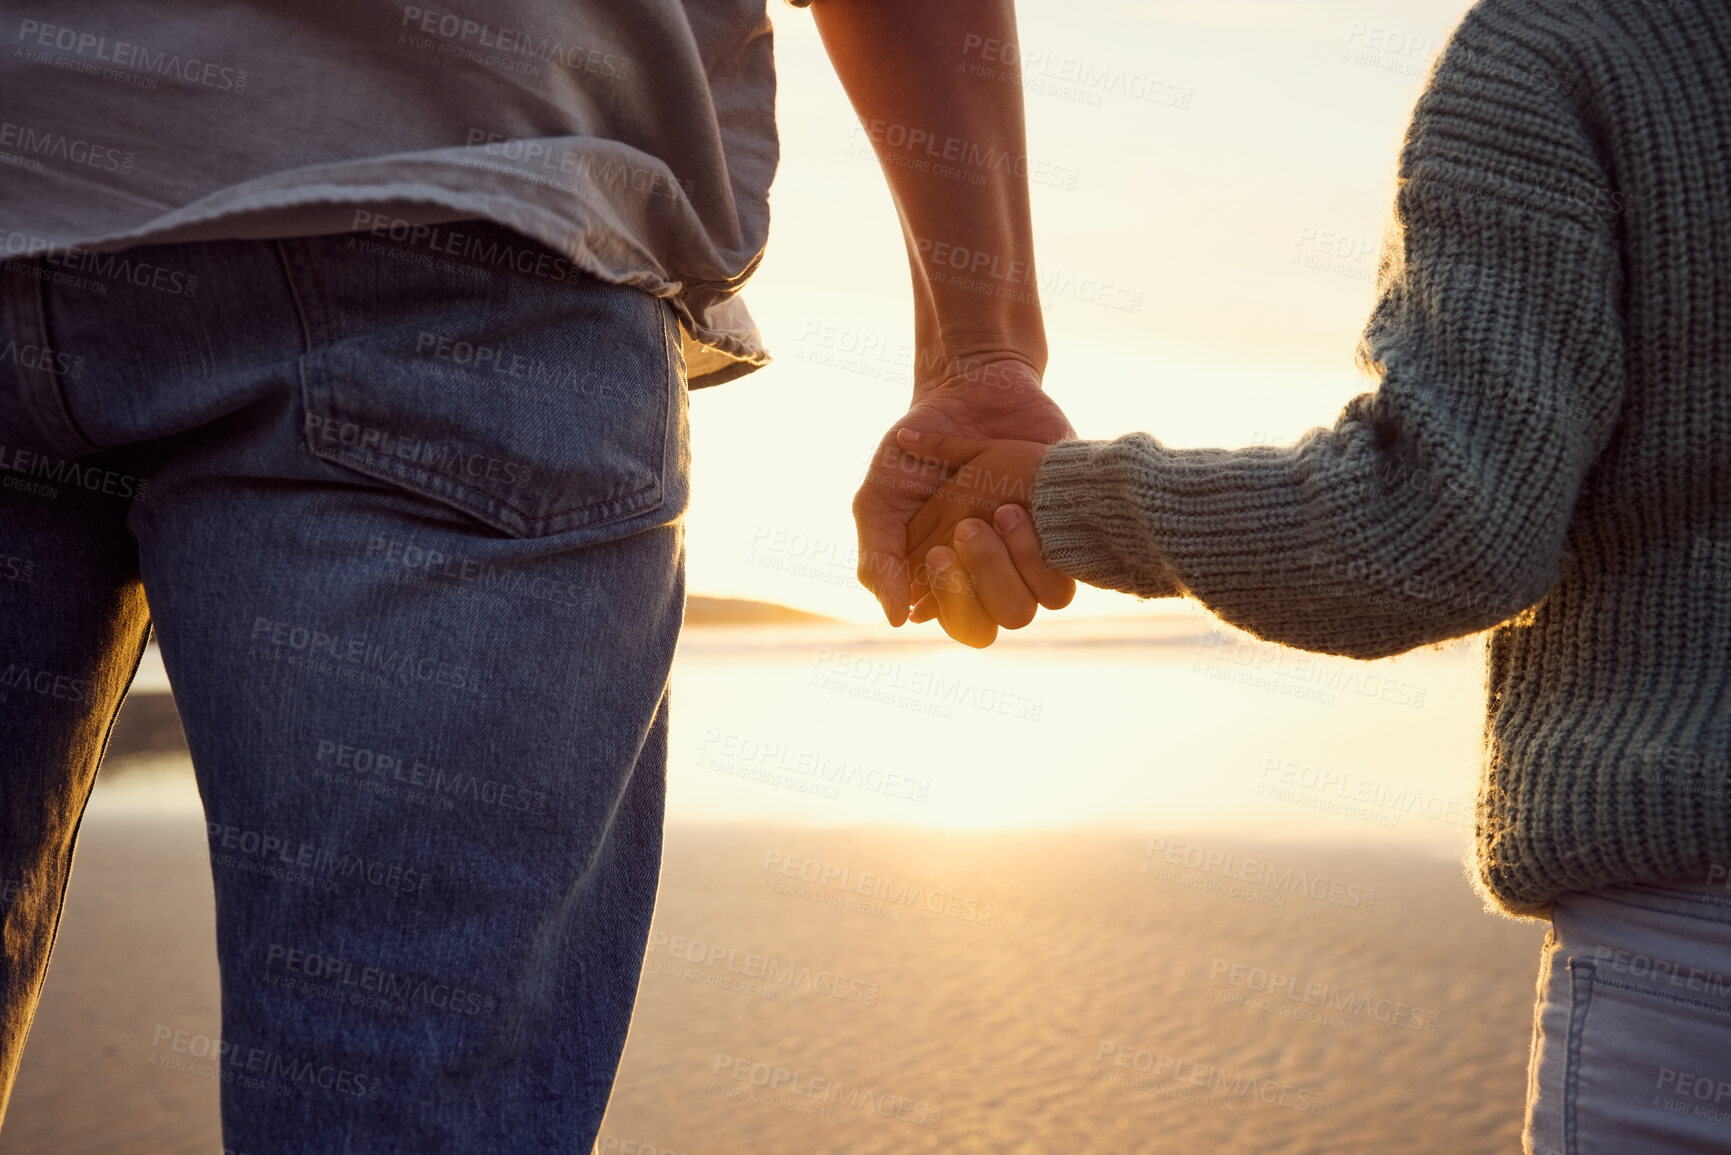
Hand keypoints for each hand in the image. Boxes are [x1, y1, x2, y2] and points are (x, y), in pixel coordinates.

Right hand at [851, 358, 1072, 625]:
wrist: (970, 393)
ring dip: (1005, 563)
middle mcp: (987, 579)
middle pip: (989, 626)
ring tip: (998, 511)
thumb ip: (879, 559)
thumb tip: (898, 620)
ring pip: (1027, 608)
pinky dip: (1035, 546)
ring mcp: (1025, 561)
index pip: (955, 625)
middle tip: (964, 529)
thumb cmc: (916, 452)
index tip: (939, 554)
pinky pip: (1061, 578)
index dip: (948, 601)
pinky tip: (1018, 505)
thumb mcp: (879, 500)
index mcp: (944, 580)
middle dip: (976, 581)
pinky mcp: (1060, 537)